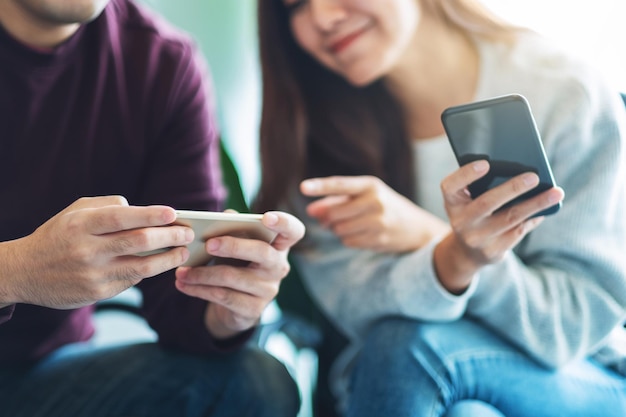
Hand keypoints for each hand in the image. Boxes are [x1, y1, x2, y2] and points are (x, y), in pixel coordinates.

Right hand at [0, 196, 193, 308]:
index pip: (123, 217)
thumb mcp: (75, 211)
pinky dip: (147, 272)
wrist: (24, 272)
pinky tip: (159, 264)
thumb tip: (142, 210)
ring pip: (142, 267)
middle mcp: (86, 250)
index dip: (151, 215)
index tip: (174, 213)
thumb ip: (109, 205)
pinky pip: (131, 281)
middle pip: (139, 242)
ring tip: (182, 252)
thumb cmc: (58, 234)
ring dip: (168, 260)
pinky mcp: (97, 293)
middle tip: (188, 234)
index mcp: (81, 224)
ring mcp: (92, 274)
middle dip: (170, 237)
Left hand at [174, 211, 304, 338]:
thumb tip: (226, 216)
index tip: (266, 218)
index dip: (284, 223)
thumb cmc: (237, 264)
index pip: (293, 231)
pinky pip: (223, 296)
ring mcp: (268, 290)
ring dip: (203, 273)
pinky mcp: (253, 309)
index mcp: (278, 246)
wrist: (235, 305)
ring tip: (181, 270)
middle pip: (262, 253)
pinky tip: (183, 284)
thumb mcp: (236, 245)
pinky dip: (199, 289)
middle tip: (208, 244)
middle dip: (234, 246)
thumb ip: (234, 227)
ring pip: (234, 277)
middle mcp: (278, 267)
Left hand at [300, 175, 448, 251]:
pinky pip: (348, 241)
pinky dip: (348, 239)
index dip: (320, 186)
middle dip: (328, 217)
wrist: (417, 227)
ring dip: (338, 229)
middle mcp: (375, 202)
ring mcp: (378, 222)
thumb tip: (311, 211)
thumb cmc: (385, 206)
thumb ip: (336, 200)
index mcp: (371, 185)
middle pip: (335, 213)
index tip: (302, 187)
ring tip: (352, 224)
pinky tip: (361, 233)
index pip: (340, 184)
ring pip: (339, 229)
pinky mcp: (379, 239)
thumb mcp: (365, 196)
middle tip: (330, 218)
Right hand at [434, 160, 563, 292]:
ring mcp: (476, 239)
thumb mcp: (468, 200)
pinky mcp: (492, 252)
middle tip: (534, 177)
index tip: (485, 163)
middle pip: (487, 202)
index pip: (451, 186)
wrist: (467, 251)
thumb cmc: (473, 213)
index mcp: (452, 202)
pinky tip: (549, 208)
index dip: (466, 174)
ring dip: (535, 204)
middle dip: (512, 188)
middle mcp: (460, 221)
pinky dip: (534, 217)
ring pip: (510, 218)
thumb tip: (522, 172)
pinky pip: (518, 232)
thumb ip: (483, 186)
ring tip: (556, 192)